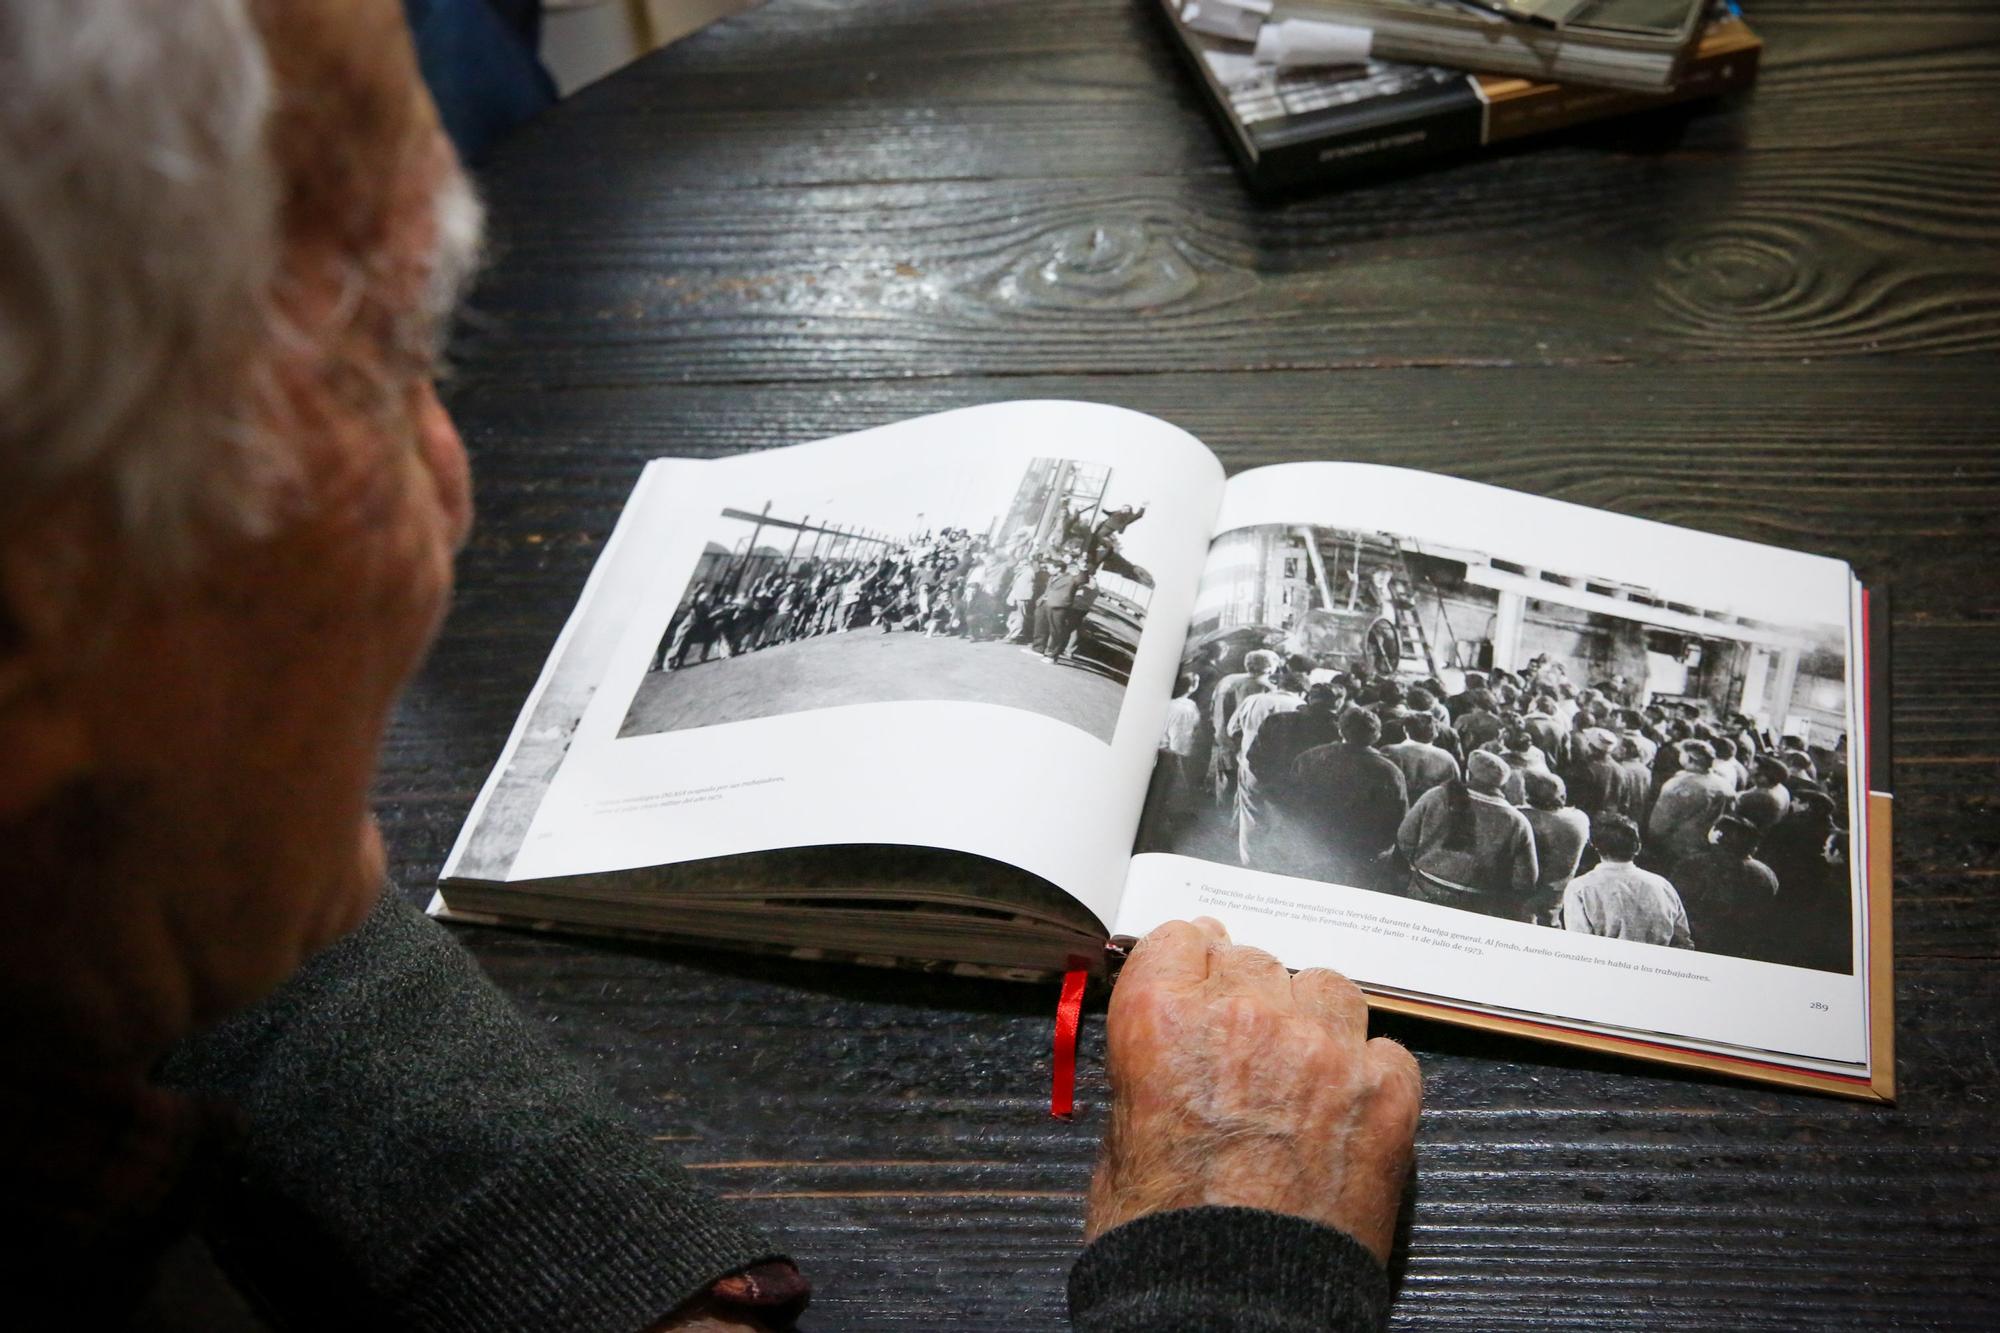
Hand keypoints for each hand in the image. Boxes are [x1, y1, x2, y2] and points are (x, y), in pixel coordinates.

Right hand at [1085, 917, 1420, 1262]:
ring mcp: (1323, 1050)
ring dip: (1310, 1015)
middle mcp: (1246, 1016)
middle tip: (1242, 1043)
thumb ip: (1152, 1061)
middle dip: (1246, 994)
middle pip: (1254, 958)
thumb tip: (1174, 1036)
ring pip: (1325, 986)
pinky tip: (1346, 1105)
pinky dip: (1367, 1069)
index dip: (1189, 962)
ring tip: (1300, 1066)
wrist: (1234, 1307)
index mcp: (1163, 1018)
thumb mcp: (1119, 1132)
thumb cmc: (1166, 1238)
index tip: (1196, 973)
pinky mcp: (1385, 1092)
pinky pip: (1384, 1046)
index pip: (1182, 937)